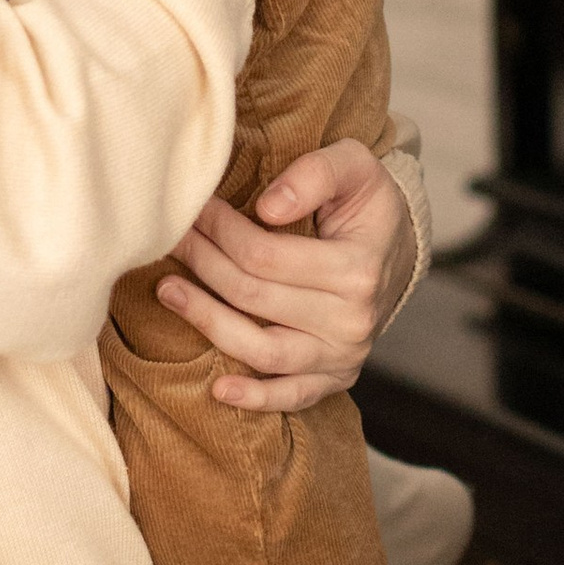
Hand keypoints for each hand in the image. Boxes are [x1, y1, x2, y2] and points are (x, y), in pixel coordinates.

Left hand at [156, 140, 417, 410]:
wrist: (395, 248)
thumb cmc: (365, 204)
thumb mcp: (355, 166)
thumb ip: (316, 174)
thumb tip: (267, 207)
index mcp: (357, 269)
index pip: (266, 255)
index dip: (221, 231)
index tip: (195, 209)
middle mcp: (352, 321)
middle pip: (254, 298)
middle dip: (204, 264)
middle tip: (173, 239)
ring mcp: (343, 356)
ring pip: (262, 350)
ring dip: (207, 321)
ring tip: (168, 290)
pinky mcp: (335, 378)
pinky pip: (291, 397)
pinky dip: (254, 398)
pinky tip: (218, 389)